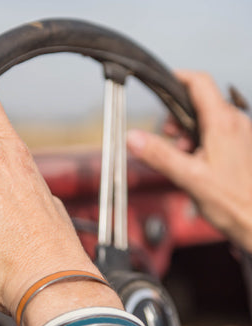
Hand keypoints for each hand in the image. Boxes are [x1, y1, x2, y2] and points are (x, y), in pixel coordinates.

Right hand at [127, 70, 251, 250]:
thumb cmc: (232, 201)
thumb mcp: (188, 177)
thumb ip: (159, 155)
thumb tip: (132, 137)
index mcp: (222, 123)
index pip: (199, 83)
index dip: (177, 78)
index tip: (160, 84)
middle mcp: (234, 123)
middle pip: (198, 101)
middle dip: (176, 116)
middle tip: (167, 138)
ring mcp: (238, 133)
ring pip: (205, 117)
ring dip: (186, 130)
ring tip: (180, 154)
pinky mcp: (239, 145)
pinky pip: (214, 132)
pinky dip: (198, 139)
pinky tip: (192, 160)